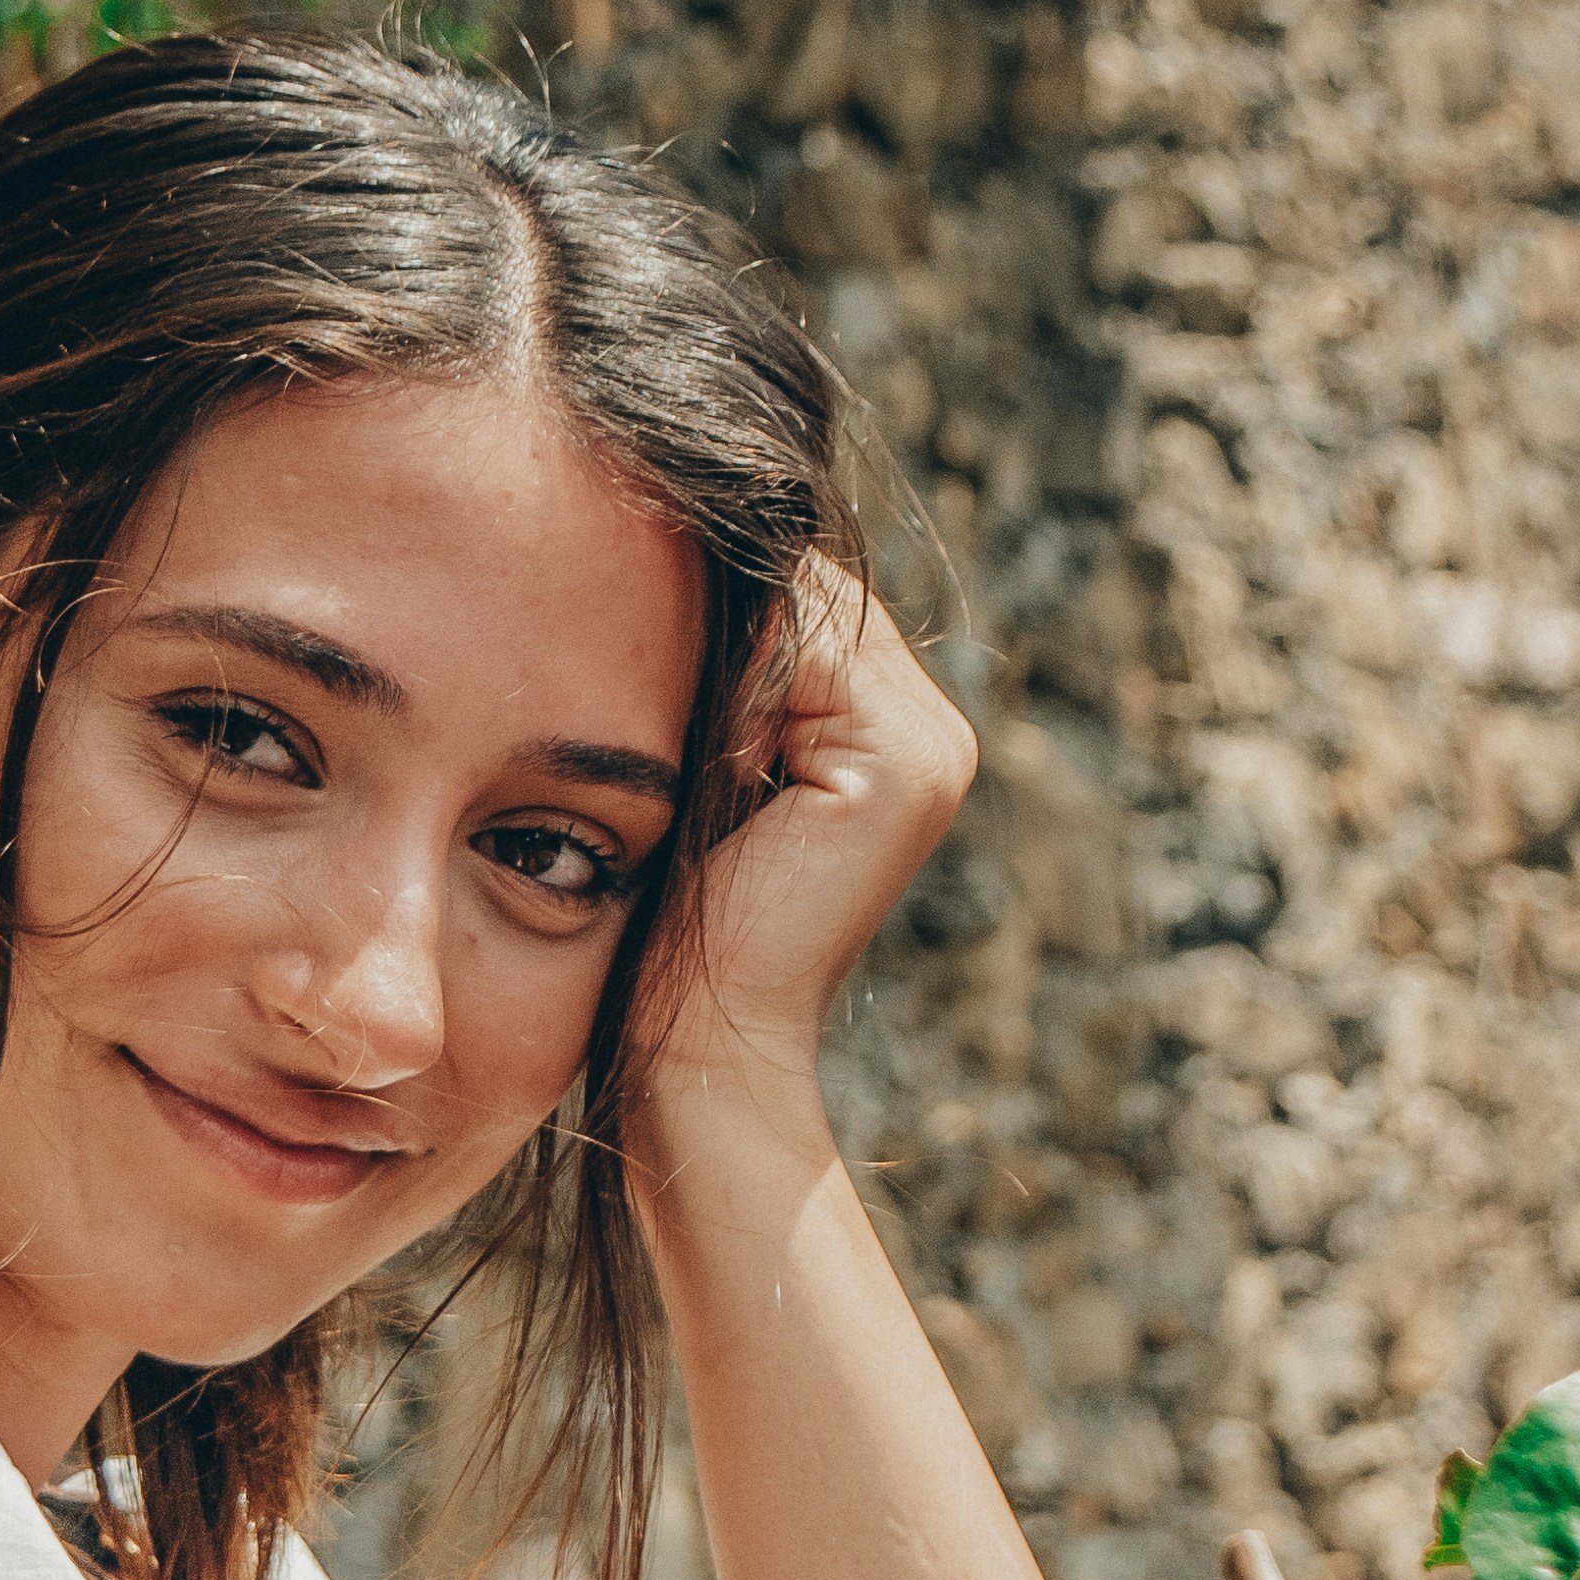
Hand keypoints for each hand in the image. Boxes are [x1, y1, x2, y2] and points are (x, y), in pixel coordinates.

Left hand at [643, 570, 975, 1102]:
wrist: (702, 1037)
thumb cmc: (679, 921)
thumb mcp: (705, 767)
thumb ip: (728, 672)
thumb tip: (679, 542)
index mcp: (893, 732)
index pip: (802, 603)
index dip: (718, 615)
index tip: (647, 678)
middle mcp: (932, 730)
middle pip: (808, 597)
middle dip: (722, 630)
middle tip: (666, 716)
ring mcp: (931, 747)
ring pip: (801, 616)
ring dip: (726, 669)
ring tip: (694, 760)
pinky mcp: (905, 766)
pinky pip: (802, 654)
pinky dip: (738, 697)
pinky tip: (716, 768)